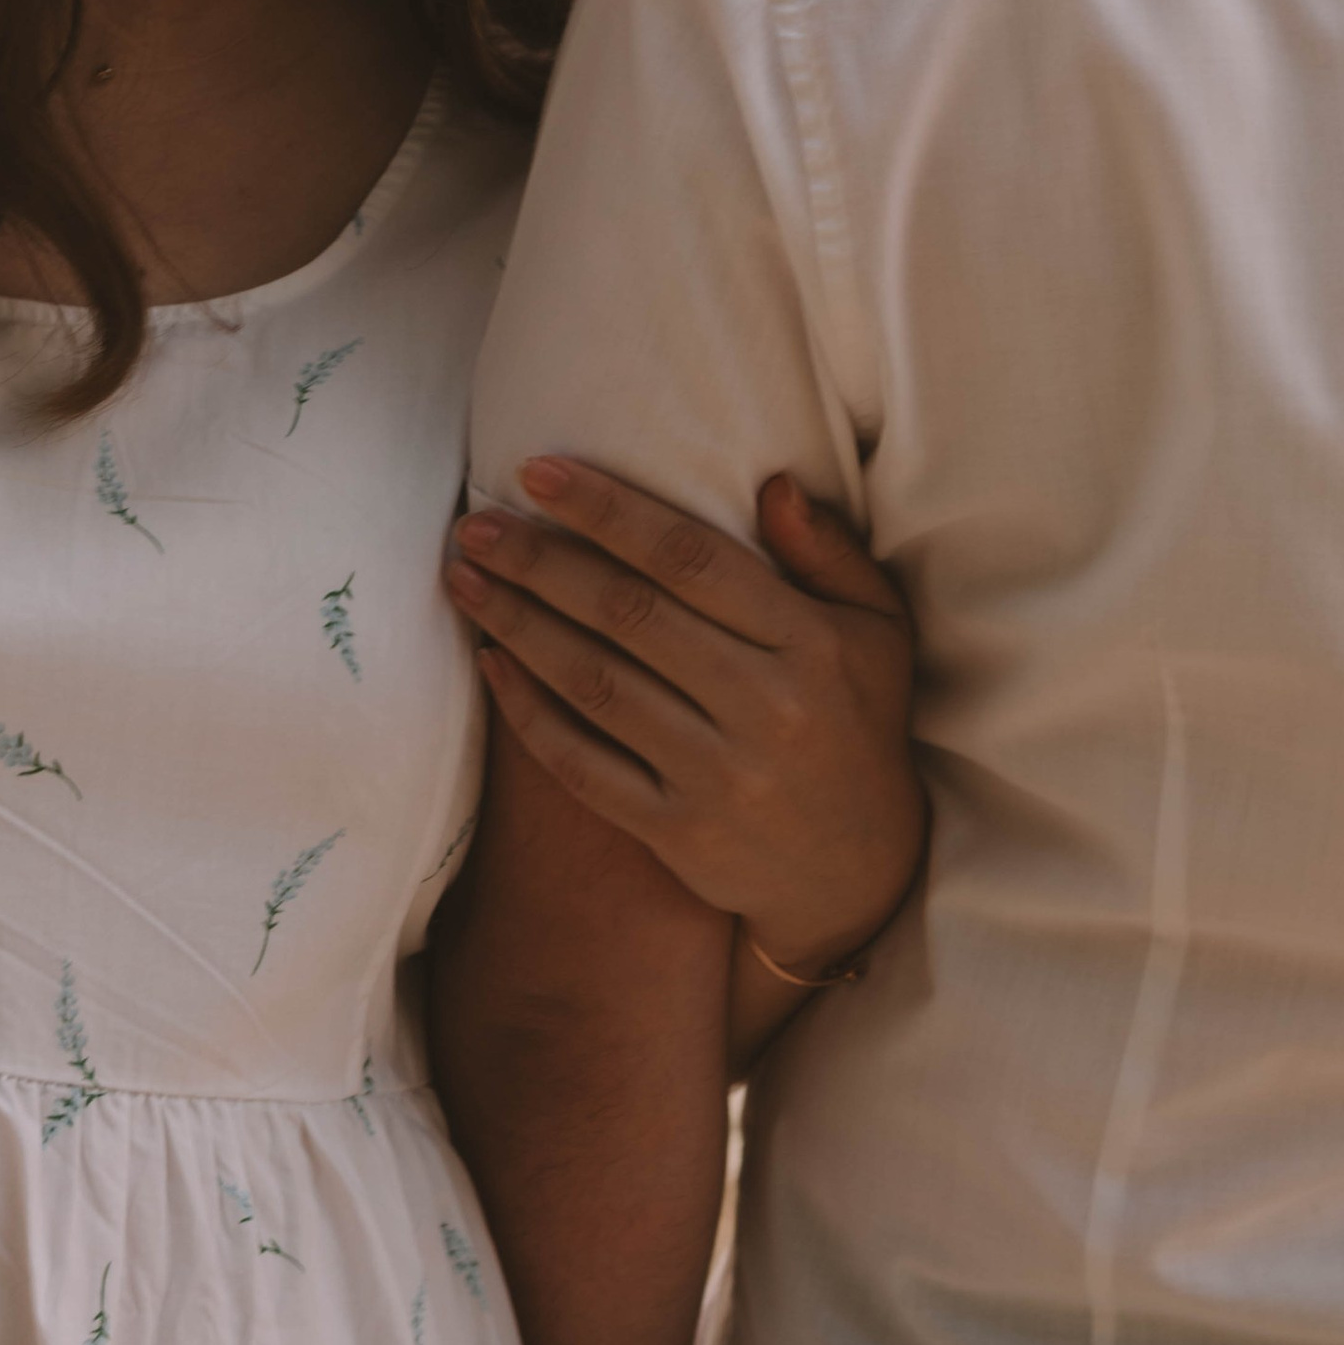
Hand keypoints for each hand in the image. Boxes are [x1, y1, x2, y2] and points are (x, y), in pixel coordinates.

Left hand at [446, 458, 924, 978]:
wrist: (858, 872)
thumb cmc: (858, 723)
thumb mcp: (879, 630)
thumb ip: (829, 553)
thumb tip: (774, 483)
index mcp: (810, 643)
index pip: (691, 558)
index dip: (608, 510)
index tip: (537, 472)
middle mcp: (764, 707)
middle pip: (628, 615)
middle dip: (540, 562)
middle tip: (475, 527)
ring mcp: (718, 775)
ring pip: (595, 683)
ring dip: (519, 625)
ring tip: (464, 580)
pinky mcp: (679, 833)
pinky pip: (584, 767)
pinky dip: (530, 716)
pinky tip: (492, 666)